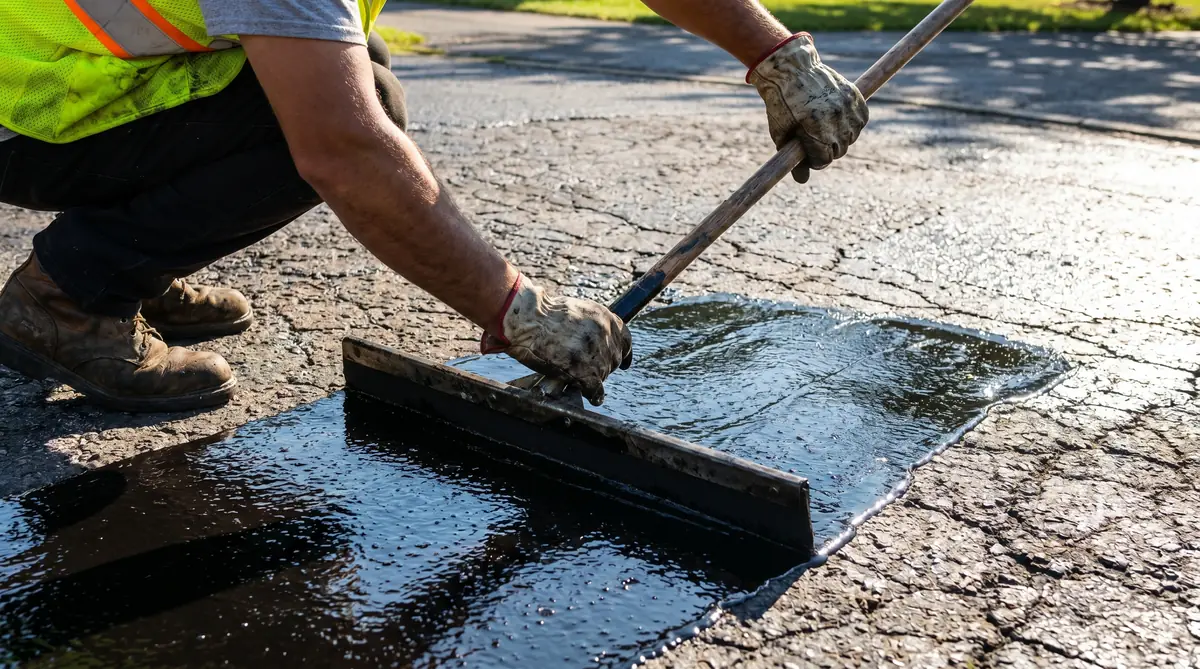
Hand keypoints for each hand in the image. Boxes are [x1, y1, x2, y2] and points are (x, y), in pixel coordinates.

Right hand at [482, 274, 631, 404]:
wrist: (528, 318)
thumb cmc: (544, 313)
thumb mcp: (577, 310)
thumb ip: (592, 325)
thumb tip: (598, 341)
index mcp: (605, 318)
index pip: (625, 339)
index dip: (624, 353)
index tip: (625, 362)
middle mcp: (605, 334)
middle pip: (614, 359)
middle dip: (603, 365)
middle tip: (586, 367)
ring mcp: (595, 353)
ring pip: (603, 374)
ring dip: (592, 377)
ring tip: (576, 375)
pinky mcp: (583, 370)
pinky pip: (595, 389)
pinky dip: (593, 394)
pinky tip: (590, 396)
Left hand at [748, 33, 868, 183]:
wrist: (791, 69)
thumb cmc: (781, 103)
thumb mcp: (781, 133)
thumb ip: (794, 158)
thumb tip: (802, 181)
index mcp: (815, 129)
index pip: (824, 160)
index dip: (815, 161)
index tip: (809, 155)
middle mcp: (834, 118)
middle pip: (839, 150)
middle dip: (827, 150)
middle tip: (815, 140)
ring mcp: (846, 106)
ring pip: (852, 136)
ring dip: (841, 137)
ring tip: (826, 128)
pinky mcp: (854, 96)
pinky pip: (861, 119)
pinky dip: (853, 123)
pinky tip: (839, 119)